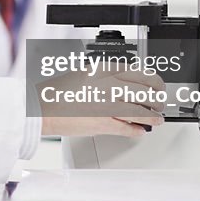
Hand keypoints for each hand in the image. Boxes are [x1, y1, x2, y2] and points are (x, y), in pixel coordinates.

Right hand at [37, 69, 165, 137]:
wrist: (40, 110)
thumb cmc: (56, 93)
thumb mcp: (82, 73)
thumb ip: (104, 76)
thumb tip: (124, 83)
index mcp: (103, 70)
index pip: (140, 73)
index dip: (153, 81)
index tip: (156, 85)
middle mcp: (109, 85)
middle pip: (146, 92)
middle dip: (157, 99)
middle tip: (159, 103)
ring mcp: (108, 104)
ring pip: (142, 111)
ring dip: (153, 116)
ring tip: (156, 119)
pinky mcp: (104, 123)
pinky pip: (129, 128)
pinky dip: (137, 130)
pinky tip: (140, 130)